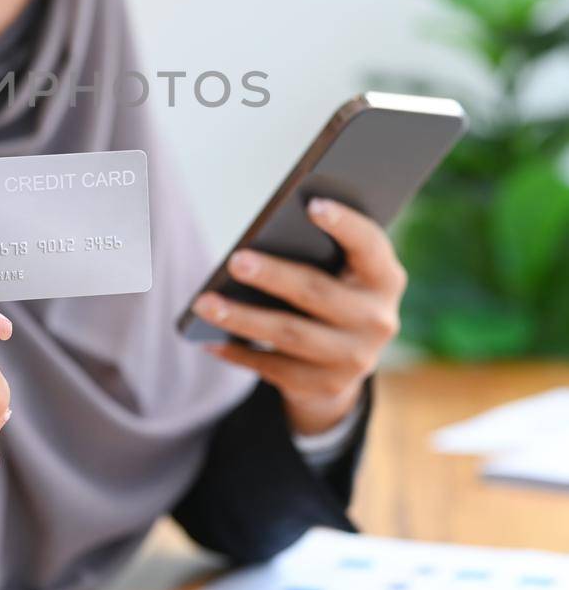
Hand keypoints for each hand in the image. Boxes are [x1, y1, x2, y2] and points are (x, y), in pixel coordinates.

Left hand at [189, 198, 406, 435]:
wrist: (347, 357)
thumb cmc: (332, 288)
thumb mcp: (339, 269)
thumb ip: (318, 250)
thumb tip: (260, 241)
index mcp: (384, 277)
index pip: (369, 245)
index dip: (345, 224)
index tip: (312, 204)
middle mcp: (378, 319)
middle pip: (318, 292)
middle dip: (273, 276)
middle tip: (235, 261)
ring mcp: (356, 357)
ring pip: (290, 334)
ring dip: (242, 318)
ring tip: (204, 303)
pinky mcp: (328, 384)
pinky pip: (275, 367)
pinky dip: (238, 352)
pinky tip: (208, 339)